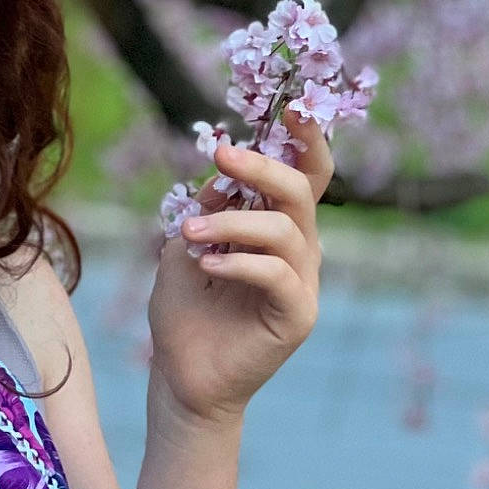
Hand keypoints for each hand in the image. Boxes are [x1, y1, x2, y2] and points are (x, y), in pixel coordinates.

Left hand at [148, 106, 331, 424]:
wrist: (182, 378)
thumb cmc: (184, 313)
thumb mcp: (185, 247)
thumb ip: (206, 210)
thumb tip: (221, 173)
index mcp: (276, 227)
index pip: (305, 175)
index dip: (306, 141)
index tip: (290, 110)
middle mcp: (298, 249)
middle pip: (300, 191)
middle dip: (263, 165)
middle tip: (221, 154)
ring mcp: (302, 283)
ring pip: (285, 229)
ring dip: (231, 223)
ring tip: (187, 235)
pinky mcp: (297, 315)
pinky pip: (277, 274)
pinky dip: (239, 262)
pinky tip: (207, 265)